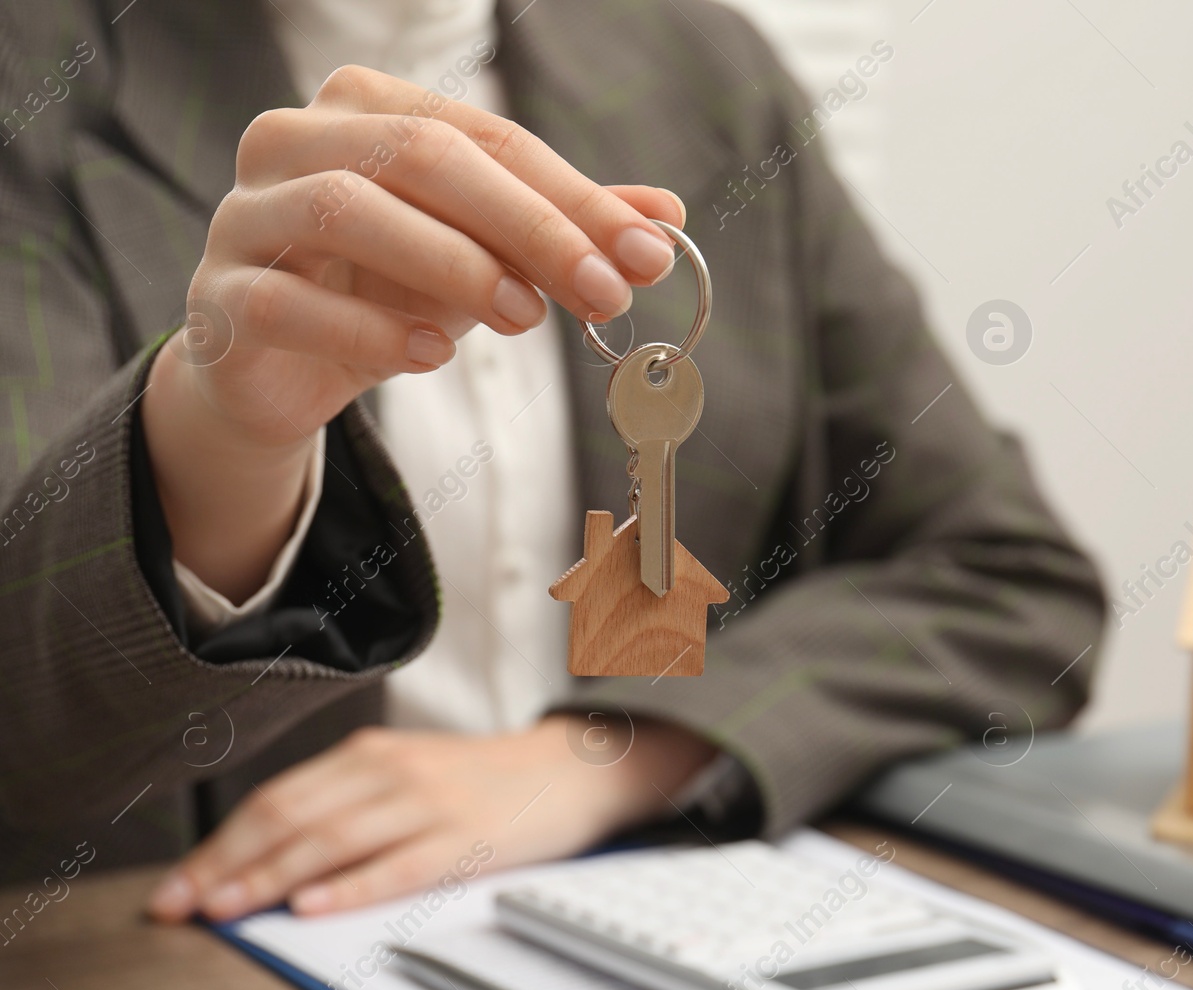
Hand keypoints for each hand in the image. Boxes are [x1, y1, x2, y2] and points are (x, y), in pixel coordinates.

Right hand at [143, 64, 684, 598]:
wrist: (278, 370)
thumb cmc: (386, 292)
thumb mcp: (486, 260)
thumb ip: (564, 233)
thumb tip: (665, 217)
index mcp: (365, 108)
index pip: (485, 138)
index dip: (573, 198)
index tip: (645, 255)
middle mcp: (293, 139)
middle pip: (421, 156)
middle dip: (528, 225)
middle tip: (602, 290)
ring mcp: (243, 214)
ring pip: (344, 207)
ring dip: (451, 264)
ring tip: (524, 319)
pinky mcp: (218, 297)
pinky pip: (288, 300)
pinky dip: (369, 329)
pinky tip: (434, 353)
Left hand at [145, 713, 717, 921]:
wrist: (570, 769)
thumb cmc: (481, 780)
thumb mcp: (406, 774)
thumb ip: (344, 802)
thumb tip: (265, 854)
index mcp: (369, 756)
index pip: (275, 800)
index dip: (218, 846)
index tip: (177, 886)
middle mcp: (391, 773)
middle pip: (291, 819)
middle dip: (227, 866)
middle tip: (182, 906)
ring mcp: (429, 804)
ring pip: (333, 840)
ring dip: (271, 878)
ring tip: (227, 910)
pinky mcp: (465, 840)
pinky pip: (398, 866)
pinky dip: (351, 888)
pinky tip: (315, 905)